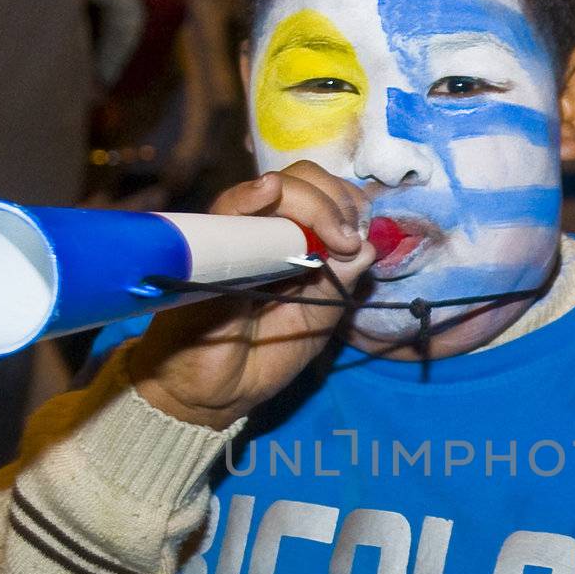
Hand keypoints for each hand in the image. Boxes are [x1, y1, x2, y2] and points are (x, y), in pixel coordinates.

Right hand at [127, 163, 374, 427]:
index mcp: (297, 240)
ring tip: (331, 235)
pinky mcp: (207, 247)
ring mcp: (238, 233)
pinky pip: (226, 210)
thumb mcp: (319, 316)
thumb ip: (343, 280)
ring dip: (312, 202)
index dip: (349, 203)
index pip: (326, 194)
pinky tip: (269, 192)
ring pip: (275, 188)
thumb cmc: (267, 354)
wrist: (220, 393)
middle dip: (336, 201)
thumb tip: (367, 244)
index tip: (362, 235)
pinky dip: (249, 197)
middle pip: (304, 181)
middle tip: (346, 239)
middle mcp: (268, 228)